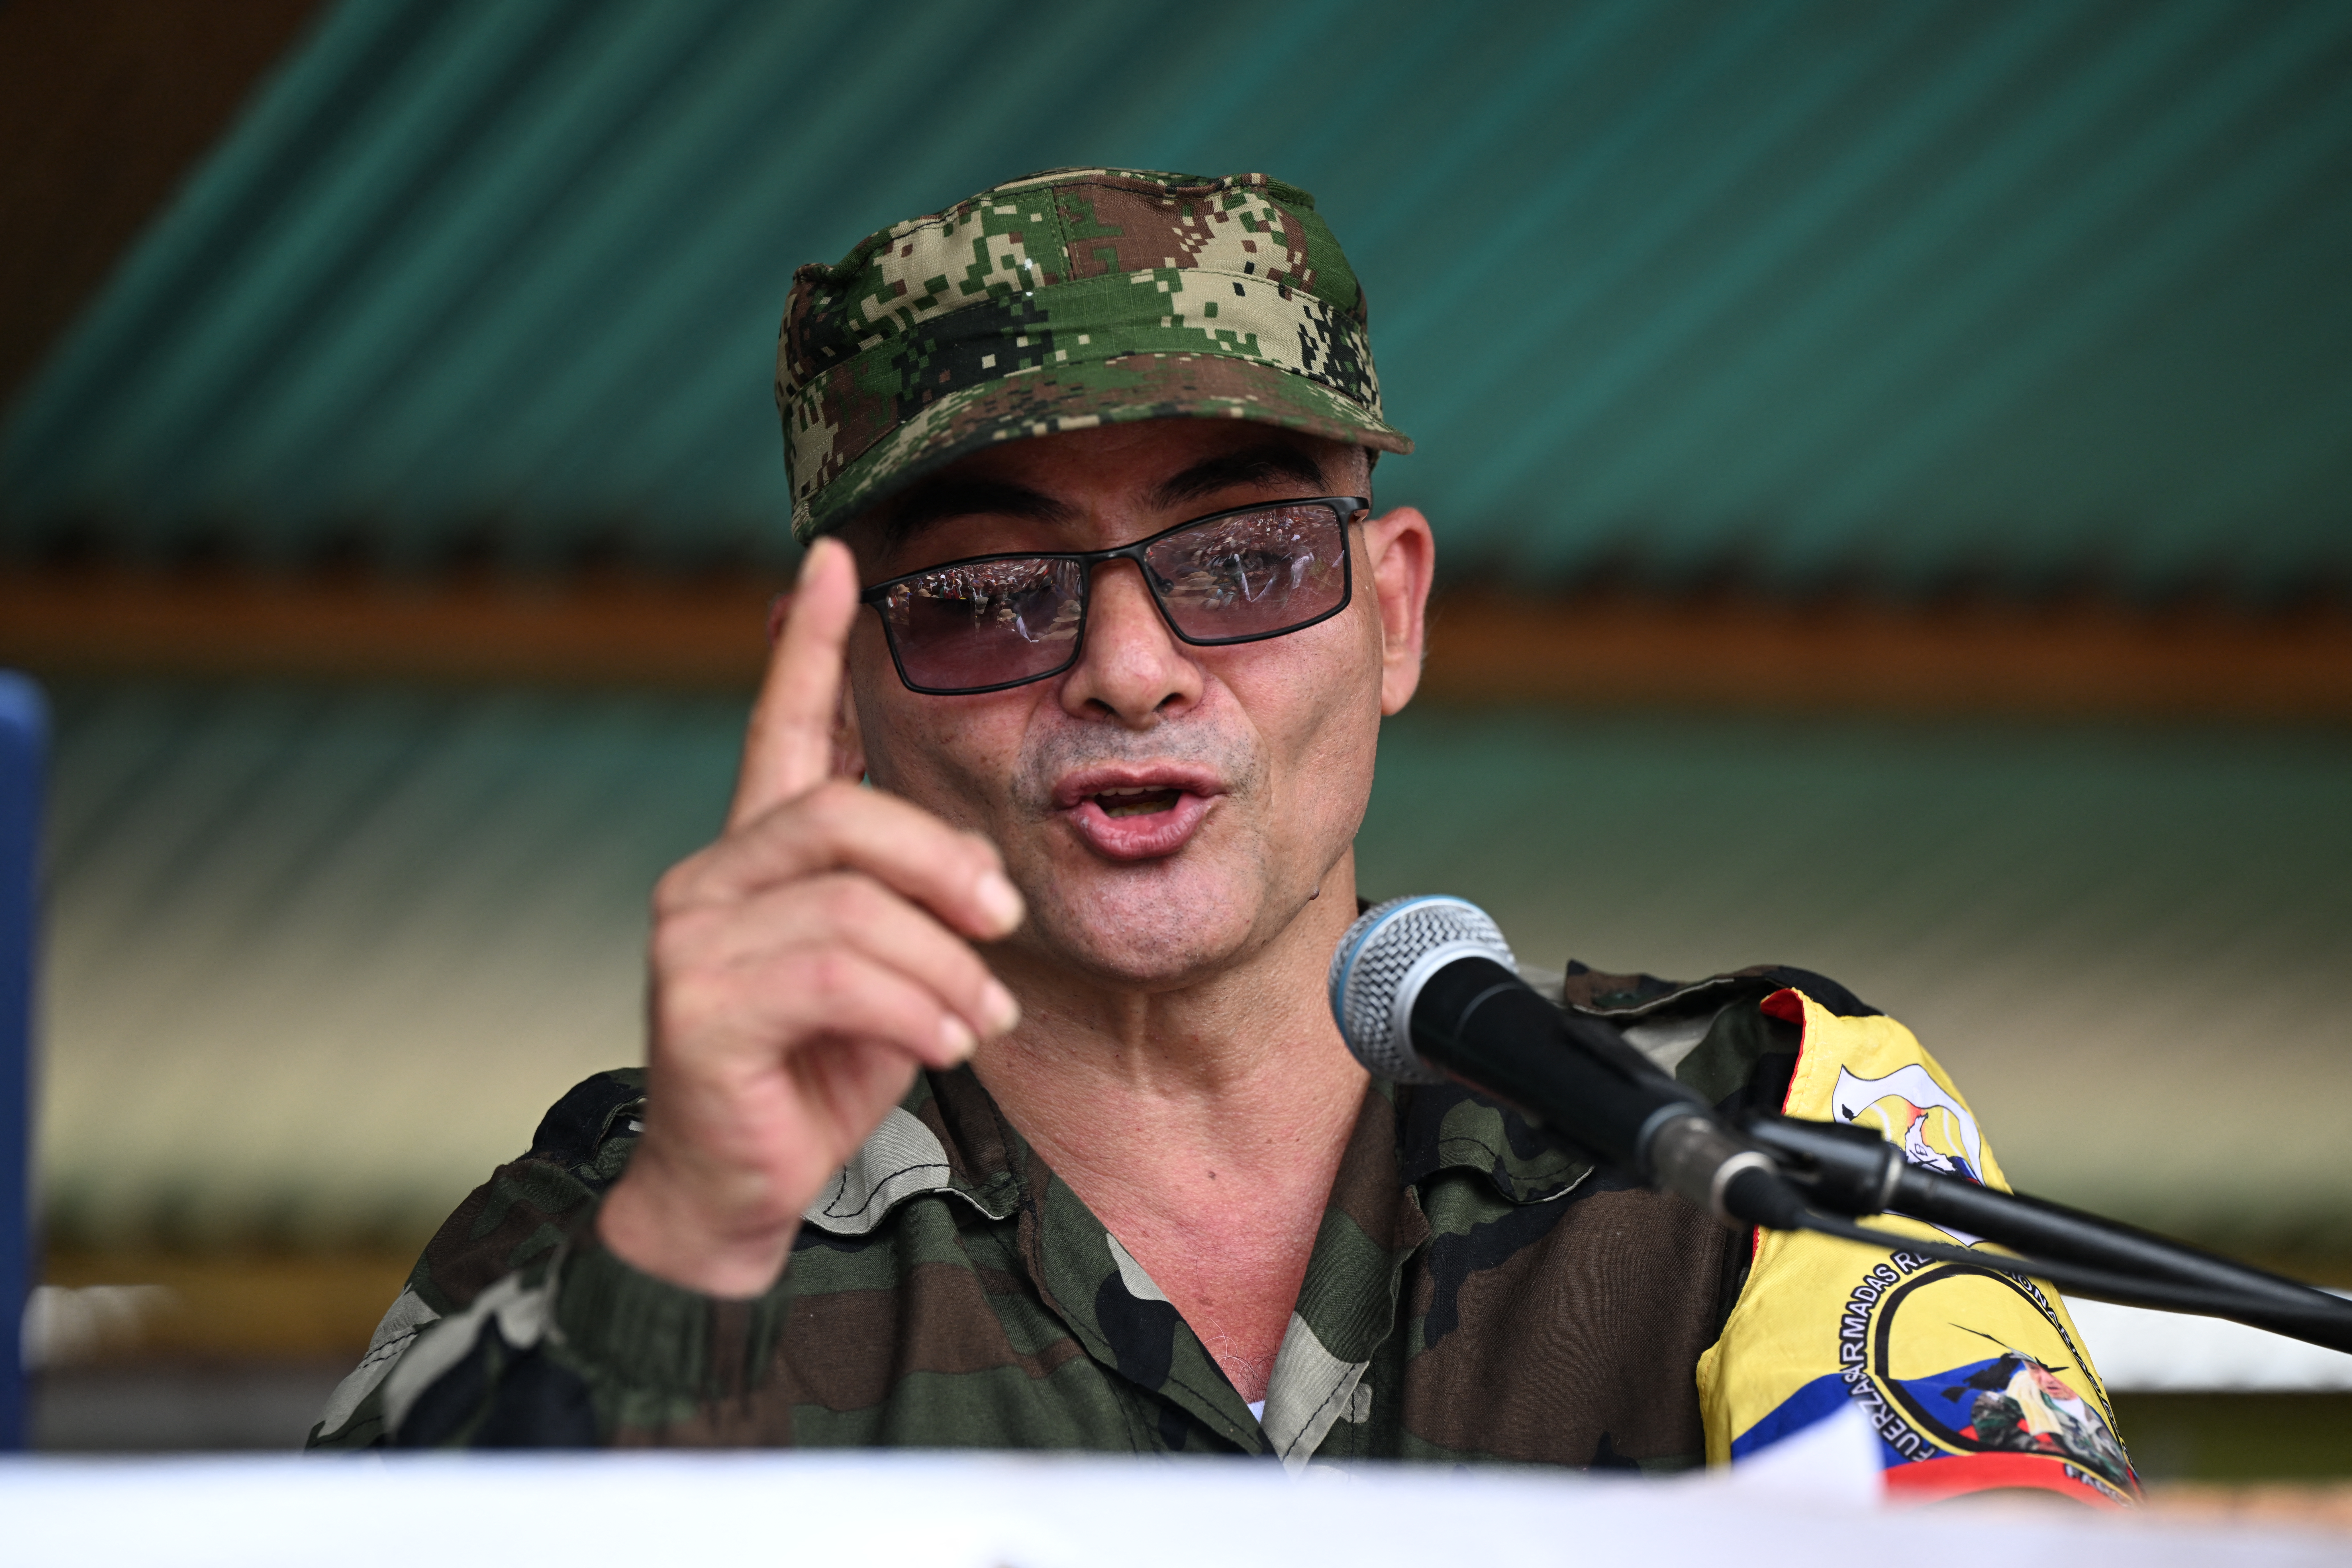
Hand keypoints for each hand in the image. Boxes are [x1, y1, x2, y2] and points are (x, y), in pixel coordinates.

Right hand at [596, 539, 1024, 1296]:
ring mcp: (691, 939)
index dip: (808, 646)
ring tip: (974, 1022)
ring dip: (941, 969)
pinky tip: (943, 1045)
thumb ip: (905, 902)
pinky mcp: (697, 1005)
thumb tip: (971, 869)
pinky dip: (914, 1011)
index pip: (781, 727)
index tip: (835, 562)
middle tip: (1002, 922)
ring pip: (855, 910)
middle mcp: (709, 878)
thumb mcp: (886, 971)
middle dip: (942, 867)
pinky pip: (838, 978)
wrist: (742, 1190)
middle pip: (844, 818)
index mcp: (755, 856)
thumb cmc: (821, 1072)